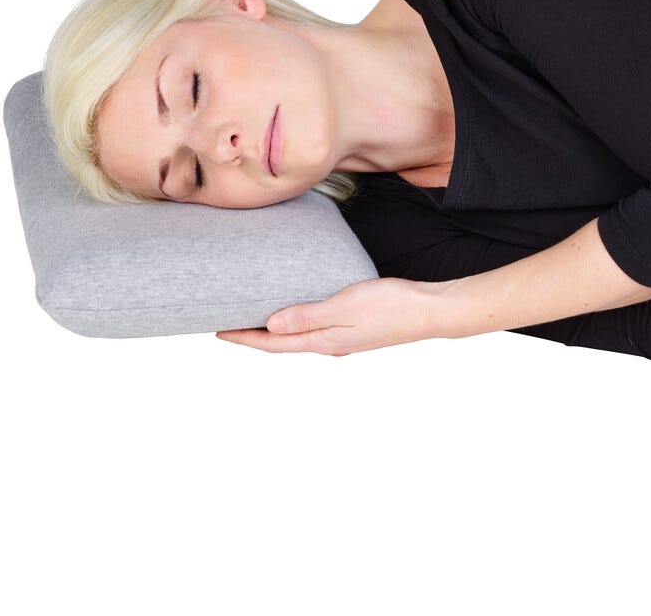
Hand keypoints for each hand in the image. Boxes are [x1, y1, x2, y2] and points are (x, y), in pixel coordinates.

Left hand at [215, 277, 453, 355]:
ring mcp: (344, 339)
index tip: (218, 331)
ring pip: (299, 338)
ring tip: (256, 319)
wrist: (432, 311)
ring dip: (275, 332)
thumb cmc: (392, 306)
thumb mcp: (345, 306)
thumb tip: (271, 325)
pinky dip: (298, 324)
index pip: (274, 343)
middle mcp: (331, 345)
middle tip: (228, 325)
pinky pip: (316, 329)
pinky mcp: (356, 329)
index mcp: (324, 341)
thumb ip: (308, 315)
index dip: (245, 338)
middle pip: (282, 344)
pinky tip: (299, 313)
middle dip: (254, 337)